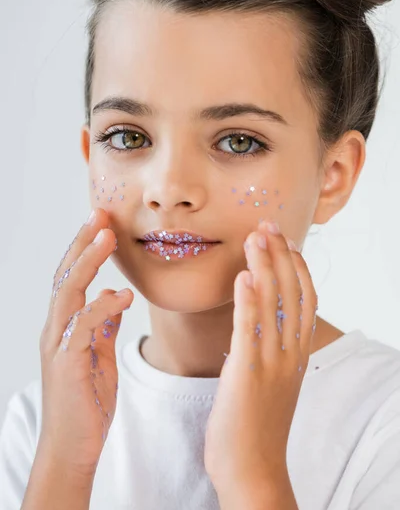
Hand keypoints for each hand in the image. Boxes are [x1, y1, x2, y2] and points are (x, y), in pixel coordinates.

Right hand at [38, 208, 133, 475]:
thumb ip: (103, 326)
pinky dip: (100, 307)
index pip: (72, 278)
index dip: (85, 248)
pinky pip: (82, 327)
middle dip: (83, 243)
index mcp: (65, 326)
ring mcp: (57, 346)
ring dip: (87, 262)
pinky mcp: (67, 364)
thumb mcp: (99, 355)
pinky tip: (120, 296)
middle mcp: (56, 330)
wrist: (72, 447)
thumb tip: (111, 299)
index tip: (103, 222)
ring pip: (68, 293)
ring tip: (107, 237)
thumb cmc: (86, 401)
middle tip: (100, 214)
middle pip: (65, 276)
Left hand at [204, 219, 317, 489]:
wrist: (251, 469)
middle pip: (292, 293)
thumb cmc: (255, 423)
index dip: (296, 266)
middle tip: (268, 225)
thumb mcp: (271, 379)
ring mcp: (271, 363)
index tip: (285, 240)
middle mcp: (290, 354)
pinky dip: (248, 300)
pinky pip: (250, 330)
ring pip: (274, 304)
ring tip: (256, 237)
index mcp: (296, 353)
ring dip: (265, 266)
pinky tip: (244, 276)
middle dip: (280, 255)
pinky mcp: (247, 374)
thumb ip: (270, 348)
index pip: (305, 299)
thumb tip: (259, 319)